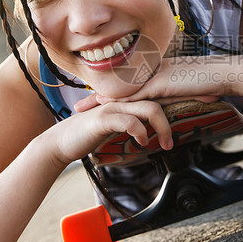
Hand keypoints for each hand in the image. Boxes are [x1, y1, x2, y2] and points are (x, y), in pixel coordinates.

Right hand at [48, 100, 173, 165]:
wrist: (60, 142)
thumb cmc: (86, 136)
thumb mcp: (113, 127)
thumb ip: (130, 123)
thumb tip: (148, 130)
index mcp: (124, 101)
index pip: (154, 97)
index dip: (173, 104)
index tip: (182, 121)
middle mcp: (120, 100)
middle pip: (157, 100)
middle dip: (171, 119)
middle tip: (172, 141)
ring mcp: (112, 108)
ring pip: (148, 108)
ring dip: (162, 128)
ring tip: (164, 144)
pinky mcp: (104, 120)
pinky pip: (130, 122)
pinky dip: (141, 132)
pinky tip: (142, 142)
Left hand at [74, 56, 234, 110]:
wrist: (224, 73)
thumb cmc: (210, 81)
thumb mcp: (187, 89)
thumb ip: (174, 96)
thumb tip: (168, 107)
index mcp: (156, 72)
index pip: (127, 83)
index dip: (109, 91)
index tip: (93, 99)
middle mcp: (152, 71)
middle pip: (118, 85)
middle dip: (96, 96)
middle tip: (78, 106)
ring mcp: (156, 76)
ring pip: (122, 90)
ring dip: (101, 100)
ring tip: (83, 109)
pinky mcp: (161, 83)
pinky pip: (136, 93)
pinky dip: (120, 100)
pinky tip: (105, 105)